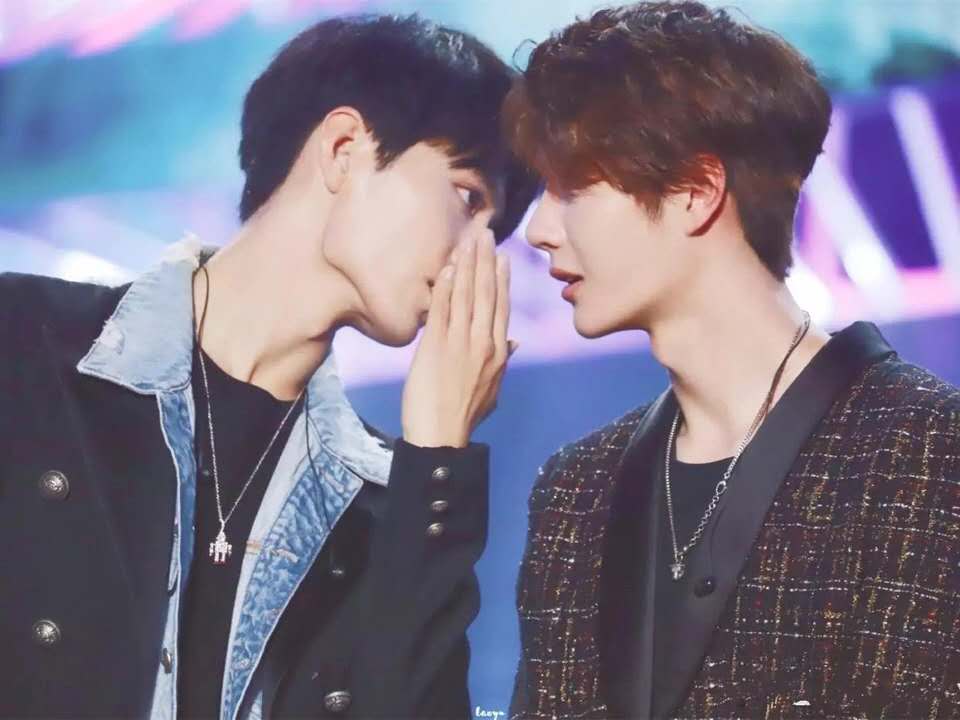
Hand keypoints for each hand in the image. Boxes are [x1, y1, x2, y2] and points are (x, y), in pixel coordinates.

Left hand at [401, 227, 514, 447]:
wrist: (441, 435)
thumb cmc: (464, 415)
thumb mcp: (493, 389)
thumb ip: (502, 362)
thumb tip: (514, 343)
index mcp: (498, 352)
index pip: (501, 307)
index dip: (501, 279)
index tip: (501, 257)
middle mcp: (482, 342)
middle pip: (485, 294)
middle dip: (484, 262)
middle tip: (483, 234)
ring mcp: (459, 342)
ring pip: (465, 296)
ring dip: (466, 265)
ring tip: (467, 241)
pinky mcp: (435, 346)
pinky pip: (441, 309)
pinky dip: (445, 287)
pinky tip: (447, 268)